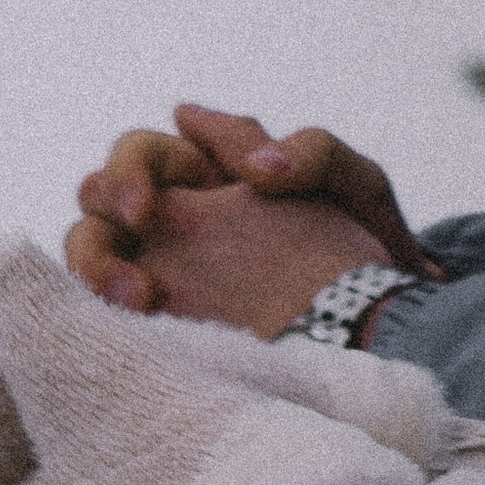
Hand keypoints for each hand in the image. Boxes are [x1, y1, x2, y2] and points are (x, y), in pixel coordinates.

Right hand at [105, 176, 396, 344]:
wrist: (392, 332)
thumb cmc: (376, 247)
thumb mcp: (357, 185)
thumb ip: (310, 152)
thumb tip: (256, 160)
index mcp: (212, 172)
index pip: (146, 152)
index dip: (136, 169)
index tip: (149, 208)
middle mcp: (179, 216)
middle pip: (101, 194)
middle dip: (108, 207)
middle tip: (137, 231)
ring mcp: (166, 271)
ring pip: (92, 248)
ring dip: (94, 264)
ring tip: (137, 299)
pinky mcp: (168, 324)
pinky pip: (112, 312)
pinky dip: (108, 314)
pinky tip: (142, 329)